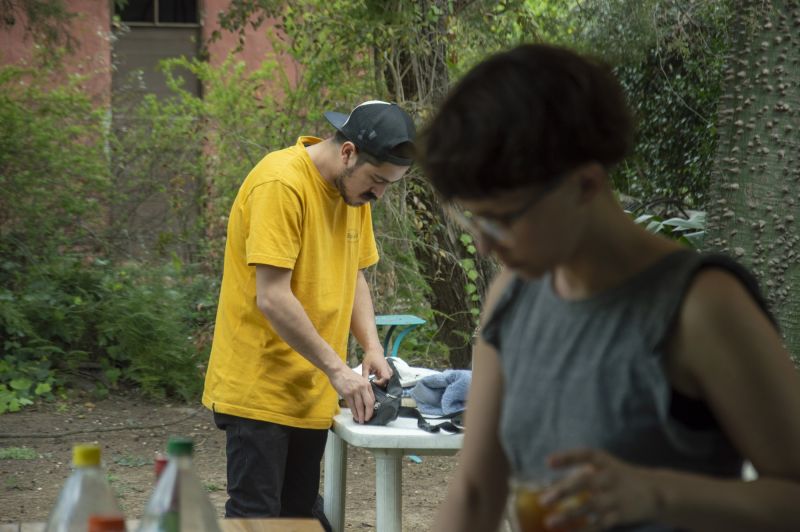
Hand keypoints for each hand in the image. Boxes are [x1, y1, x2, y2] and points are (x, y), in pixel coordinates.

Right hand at [329, 365, 374, 423]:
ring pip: (360, 406)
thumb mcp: (359, 380)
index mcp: (367, 384)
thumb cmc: (347, 375)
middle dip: (369, 413)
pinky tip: (355, 416)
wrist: (338, 370)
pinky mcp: (347, 394)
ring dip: (361, 415)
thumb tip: (365, 401)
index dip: (372, 408)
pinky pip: (352, 406)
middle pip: (369, 403)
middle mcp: (362, 388)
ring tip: (361, 420)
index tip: (371, 413)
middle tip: (367, 419)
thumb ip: (363, 389)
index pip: (372, 398)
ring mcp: (354, 391)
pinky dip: (354, 412)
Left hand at [361, 348, 392, 385]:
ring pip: (387, 381)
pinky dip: (381, 380)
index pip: (385, 379)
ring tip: (373, 382)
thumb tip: (364, 385)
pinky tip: (375, 380)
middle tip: (372, 384)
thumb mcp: (365, 367)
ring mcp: (389, 371)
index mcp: (383, 368)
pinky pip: (387, 379)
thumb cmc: (369, 358)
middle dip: (380, 384)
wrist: (374, 350)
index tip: (373, 382)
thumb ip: (365, 376)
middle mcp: (388, 370)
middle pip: (387, 381)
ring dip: (381, 383)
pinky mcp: (388, 372)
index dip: (380, 383)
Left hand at [540, 448, 661, 530]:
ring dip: (568, 515)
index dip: (567, 457)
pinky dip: (584, 530)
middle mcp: (610, 477)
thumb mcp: (605, 468)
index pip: (585, 455)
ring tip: (549, 522)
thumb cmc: (618, 478)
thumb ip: (582, 474)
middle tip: (543, 500)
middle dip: (563, 490)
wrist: (655, 492)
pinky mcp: (620, 515)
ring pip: (590, 506)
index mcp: (605, 462)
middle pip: (585, 481)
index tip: (548, 462)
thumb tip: (549, 488)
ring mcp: (616, 497)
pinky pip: (599, 524)